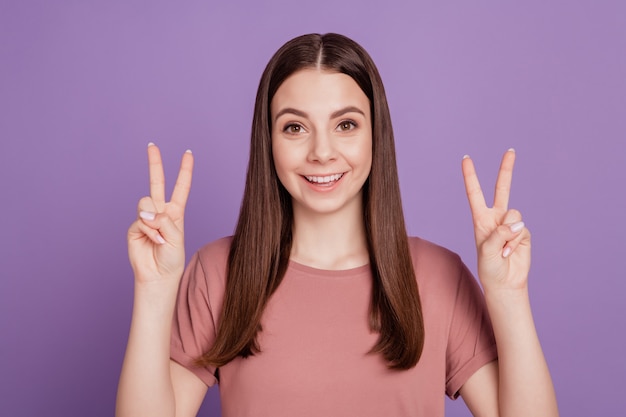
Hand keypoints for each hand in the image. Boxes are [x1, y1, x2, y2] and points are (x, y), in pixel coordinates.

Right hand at [127, 143, 193, 283]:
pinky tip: (152, 241)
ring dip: (154, 220)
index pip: (181, 187)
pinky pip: (140, 221)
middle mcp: (160, 211)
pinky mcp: (134, 226)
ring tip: (158, 235)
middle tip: (152, 145)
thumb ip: (164, 220)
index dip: (185, 170)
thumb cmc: (171, 257)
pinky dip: (149, 231)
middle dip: (154, 163)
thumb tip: (146, 211)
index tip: (188, 153)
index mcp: (175, 212)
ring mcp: (146, 218)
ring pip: (146, 203)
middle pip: (156, 182)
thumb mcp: (176, 237)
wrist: (158, 274)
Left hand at [462, 149, 529, 290]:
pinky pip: (522, 229)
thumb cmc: (489, 268)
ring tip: (501, 249)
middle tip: (511, 150)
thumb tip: (516, 222)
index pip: (474, 193)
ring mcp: (511, 224)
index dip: (470, 176)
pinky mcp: (524, 232)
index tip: (466, 158)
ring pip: (514, 214)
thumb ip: (498, 234)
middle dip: (506, 169)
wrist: (504, 282)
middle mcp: (496, 218)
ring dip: (508, 232)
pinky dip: (515, 242)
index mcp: (480, 219)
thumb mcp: (486, 251)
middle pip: (502, 189)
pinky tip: (509, 253)